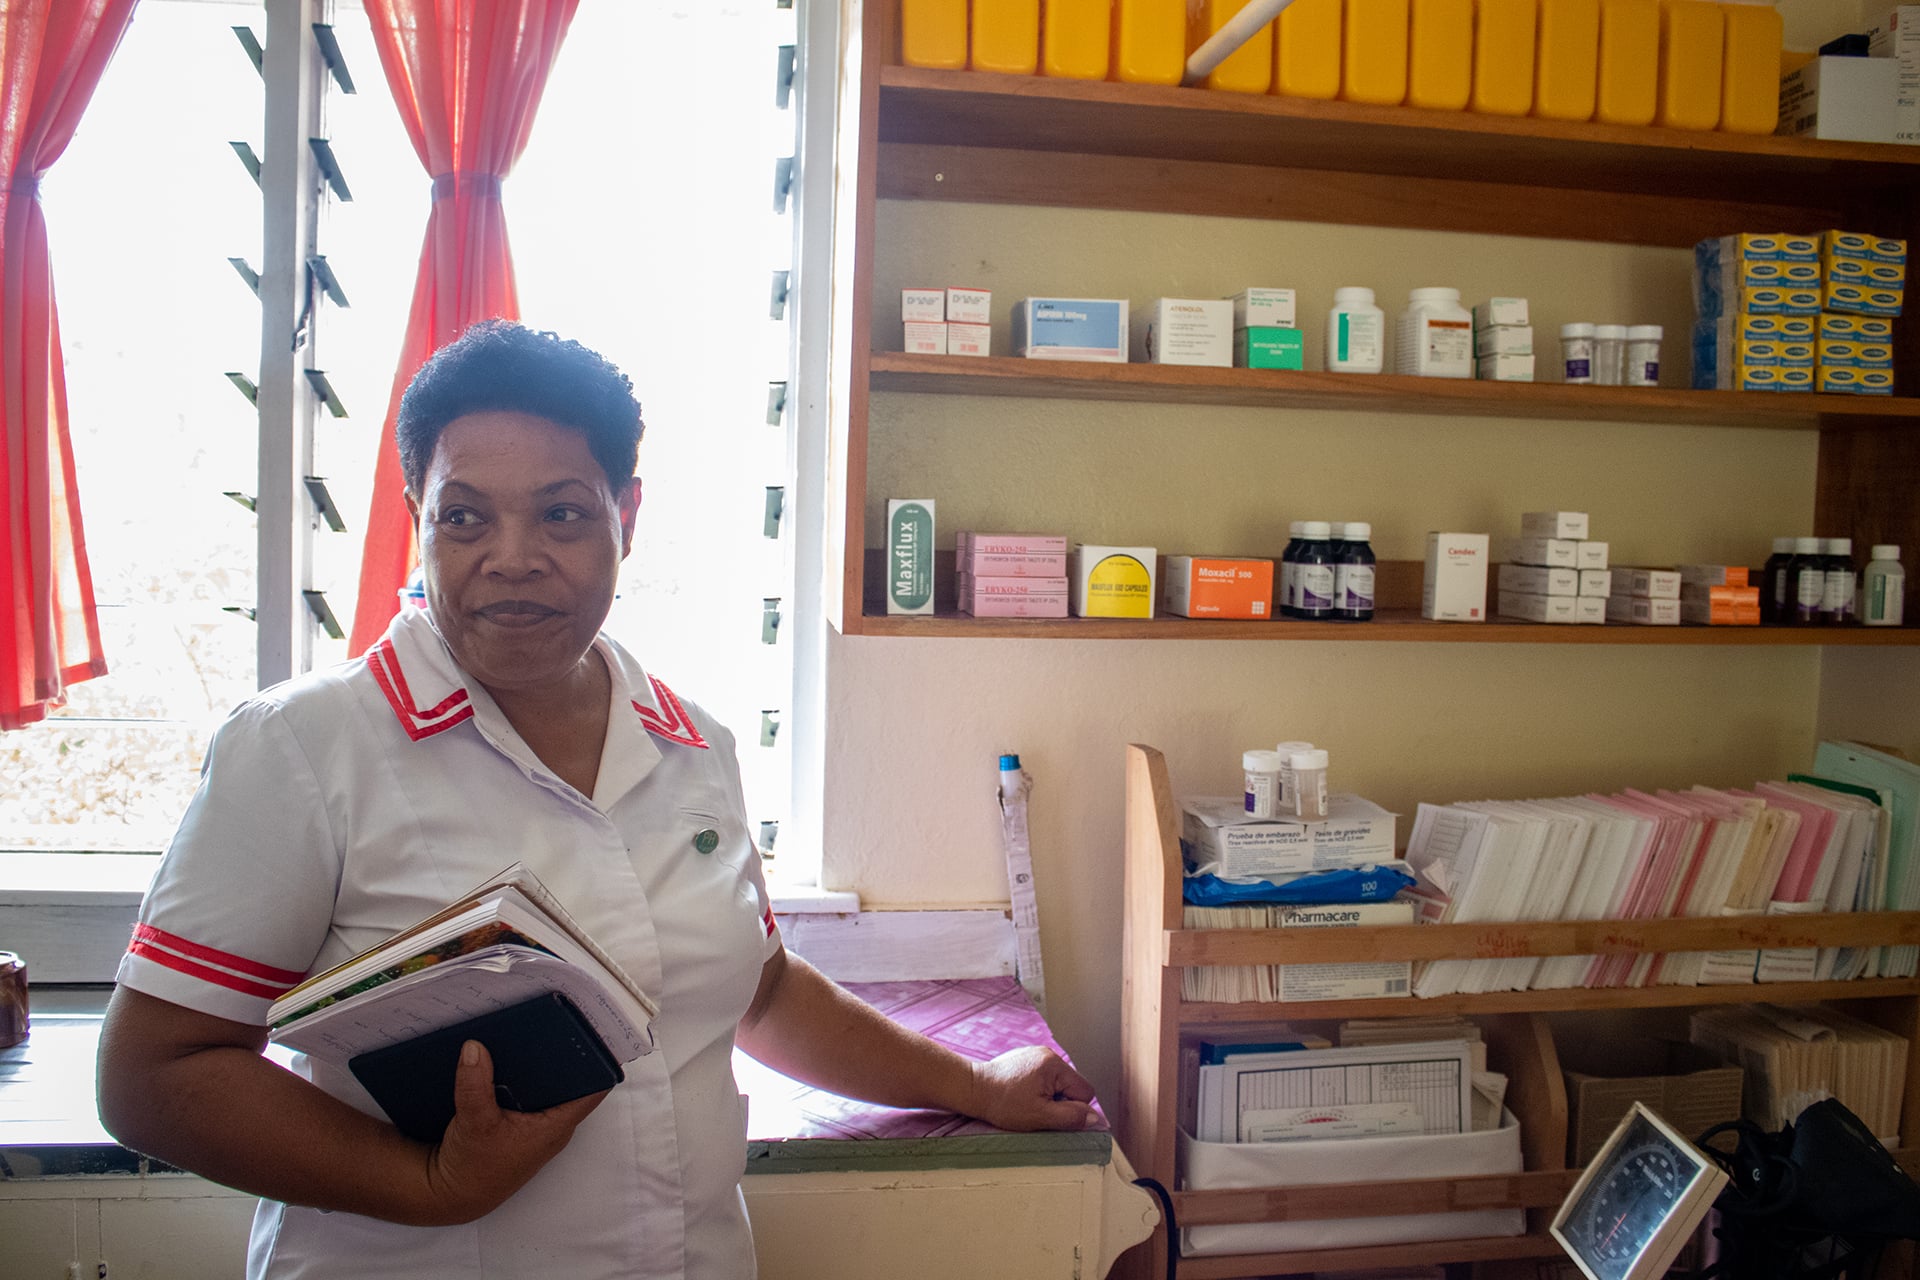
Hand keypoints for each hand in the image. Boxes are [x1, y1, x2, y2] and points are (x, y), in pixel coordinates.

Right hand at [417, 1040, 610, 1223]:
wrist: (453, 1195)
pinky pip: (529, 1092)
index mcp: (556, 1125)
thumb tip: (474, 1048)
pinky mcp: (520, 1122)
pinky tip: (508, 1054)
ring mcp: (538, 1123)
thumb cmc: (472, 1168)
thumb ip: (475, 1085)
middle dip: (564, 1052)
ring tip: (533, 1027)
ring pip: (548, 1085)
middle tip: (557, 1017)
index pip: (593, 1087)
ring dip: (540, 1063)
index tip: (594, 1028)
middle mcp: (554, 1123)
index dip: (597, 1058)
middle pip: (571, 1080)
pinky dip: (521, 1075)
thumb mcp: (472, 1123)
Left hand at [966, 1045, 1100, 1132]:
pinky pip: (1045, 1077)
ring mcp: (1037, 1055)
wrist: (972, 1089)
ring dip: (1049, 1096)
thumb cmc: (1003, 1103)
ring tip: (1027, 1102)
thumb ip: (1071, 1117)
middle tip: (1037, 1109)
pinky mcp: (1027, 1059)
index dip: (1073, 1108)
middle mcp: (1048, 1055)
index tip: (1053, 1114)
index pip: (1085, 1092)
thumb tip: (1095, 1119)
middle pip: (1072, 1086)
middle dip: (1060, 1101)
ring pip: (1058, 1083)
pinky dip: (1038, 1089)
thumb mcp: (1041, 1116)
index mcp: (1055, 1065)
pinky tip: (1021, 1095)